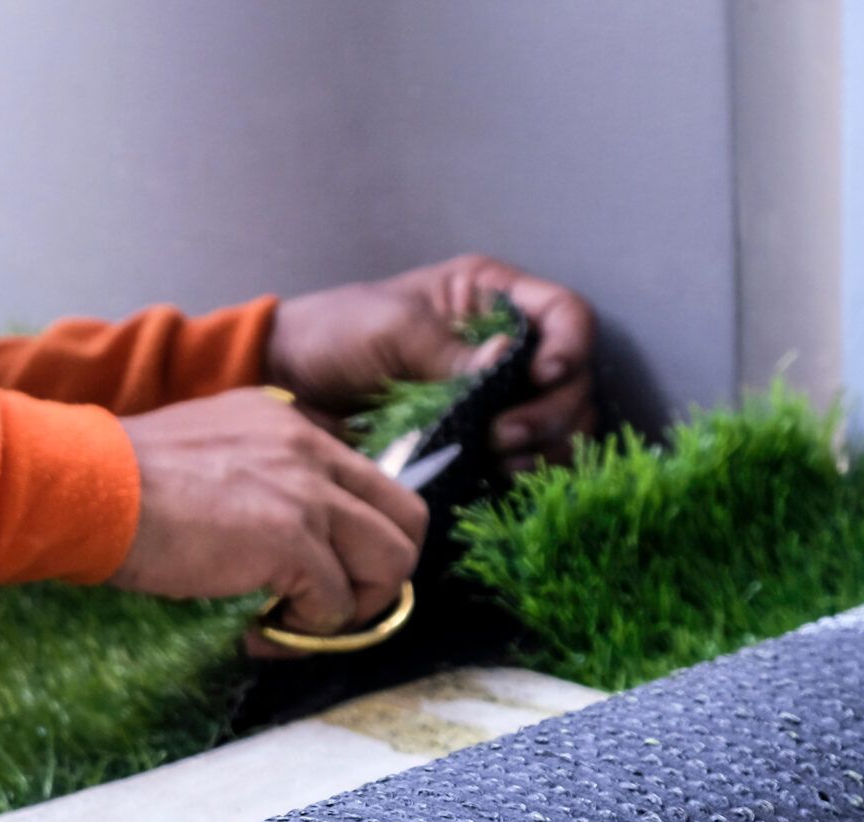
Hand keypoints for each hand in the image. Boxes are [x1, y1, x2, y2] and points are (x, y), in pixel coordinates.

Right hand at [112, 388, 425, 640]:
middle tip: (329, 605)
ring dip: (356, 606)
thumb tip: (256, 536)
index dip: (351, 534)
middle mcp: (312, 447)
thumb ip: (246, 473)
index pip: (365, 478)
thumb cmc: (117, 479)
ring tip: (299, 624)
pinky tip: (259, 633)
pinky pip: (336, 604)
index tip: (310, 567)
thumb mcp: (199, 450)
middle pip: (405, 516)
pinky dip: (306, 632)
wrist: (87, 486)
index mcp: (290, 420)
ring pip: (393, 561)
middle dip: (380, 573)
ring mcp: (308, 492)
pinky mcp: (292, 540)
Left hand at [266, 253, 596, 468]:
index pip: (565, 316)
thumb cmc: (336, 334)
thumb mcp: (390, 327)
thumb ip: (448, 350)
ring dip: (543, 448)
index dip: (569, 347)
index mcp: (492, 300)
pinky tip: (499, 479)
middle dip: (551, 411)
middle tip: (504, 437)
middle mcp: (506, 347)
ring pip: (559, 426)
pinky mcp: (477, 441)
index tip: (542, 376)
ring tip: (501, 461)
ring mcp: (495, 398)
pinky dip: (522, 473)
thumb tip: (506, 363)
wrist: (290, 383)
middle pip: (572, 380)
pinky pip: (523, 460)